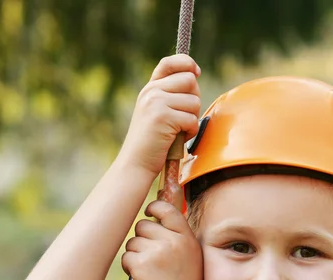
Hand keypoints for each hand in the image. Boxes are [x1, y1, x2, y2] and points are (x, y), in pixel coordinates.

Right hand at [117, 55, 200, 177]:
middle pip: (190, 81)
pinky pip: (192, 119)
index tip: (196, 72)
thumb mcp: (155, 113)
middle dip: (194, 100)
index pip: (170, 63)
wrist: (136, 163)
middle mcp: (151, 91)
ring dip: (192, 119)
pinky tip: (179, 139)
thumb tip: (194, 78)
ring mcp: (156, 103)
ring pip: (194, 101)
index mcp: (150, 89)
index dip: (187, 63)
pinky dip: (190, 132)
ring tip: (178, 131)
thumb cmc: (151, 143)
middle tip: (184, 118)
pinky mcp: (163, 117)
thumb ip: (170, 96)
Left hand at [121, 200, 202, 279]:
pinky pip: (126, 256)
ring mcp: (158, 252)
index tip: (148, 211)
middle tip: (148, 258)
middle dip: (141, 239)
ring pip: (133, 242)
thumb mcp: (191, 261)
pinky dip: (128, 267)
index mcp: (188, 240)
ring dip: (134, 255)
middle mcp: (175, 242)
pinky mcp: (142, 263)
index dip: (155, 207)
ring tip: (148, 273)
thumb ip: (179, 241)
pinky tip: (141, 279)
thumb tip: (157, 219)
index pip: (169, 210)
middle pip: (144, 225)